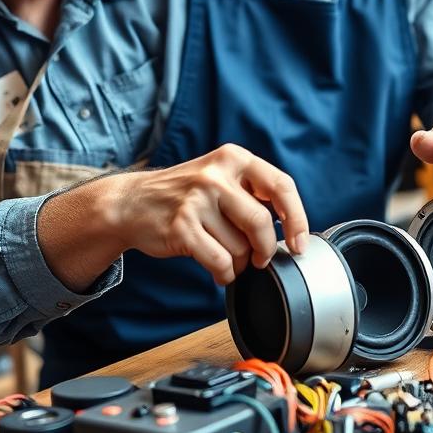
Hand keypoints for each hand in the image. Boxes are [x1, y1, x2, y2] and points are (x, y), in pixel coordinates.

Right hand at [113, 144, 309, 285]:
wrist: (131, 202)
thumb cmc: (184, 194)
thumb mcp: (219, 176)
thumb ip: (252, 191)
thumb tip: (290, 227)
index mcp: (233, 158)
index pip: (281, 186)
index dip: (297, 218)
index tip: (300, 243)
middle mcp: (215, 175)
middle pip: (261, 223)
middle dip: (265, 250)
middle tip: (260, 259)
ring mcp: (196, 200)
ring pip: (240, 247)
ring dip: (241, 263)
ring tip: (229, 259)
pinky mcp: (181, 227)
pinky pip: (220, 262)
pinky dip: (225, 273)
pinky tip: (220, 271)